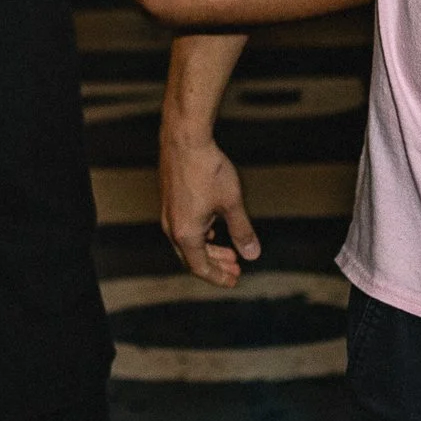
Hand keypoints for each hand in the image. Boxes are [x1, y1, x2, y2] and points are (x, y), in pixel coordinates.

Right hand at [160, 135, 259, 287]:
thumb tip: (252, 254)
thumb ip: (242, 231)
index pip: (201, 268)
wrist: (185, 139)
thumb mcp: (231, 203)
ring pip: (186, 243)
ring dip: (208, 250)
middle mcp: (172, 227)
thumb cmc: (208, 170)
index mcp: (186, 234)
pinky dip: (200, 236)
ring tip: (229, 250)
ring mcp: (167, 213)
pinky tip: (214, 228)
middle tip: (236, 268)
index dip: (218, 278)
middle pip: (192, 258)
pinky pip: (182, 228)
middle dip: (215, 265)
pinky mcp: (168, 200)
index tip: (234, 280)